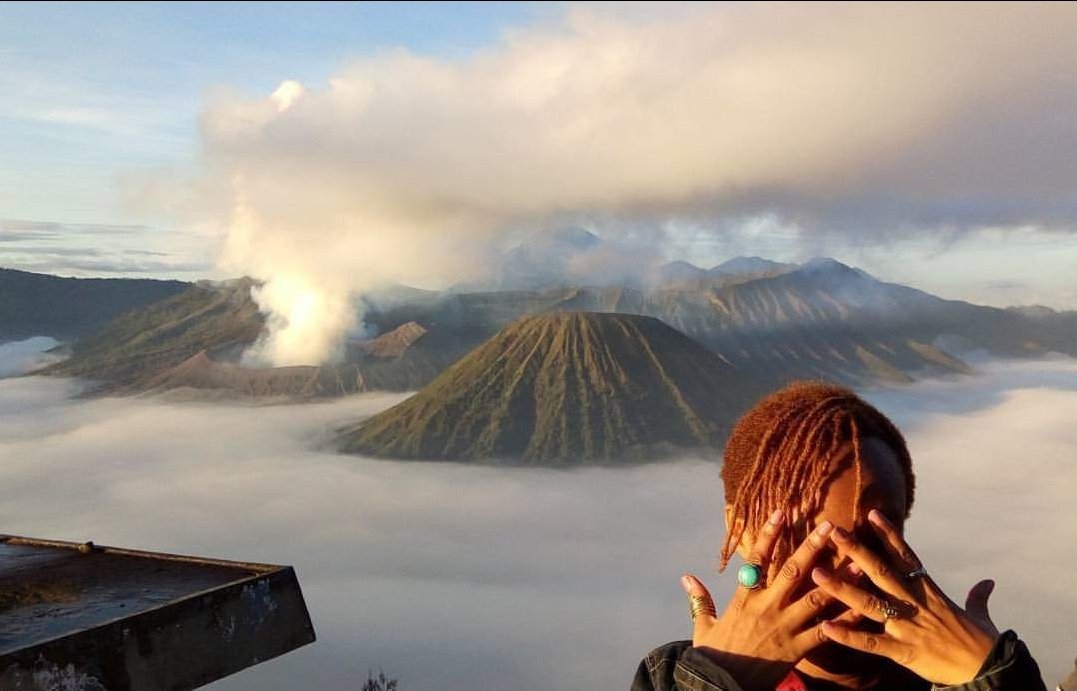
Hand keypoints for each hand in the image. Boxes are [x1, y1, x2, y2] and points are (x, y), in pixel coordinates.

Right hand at [682, 509, 860, 690]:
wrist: (718, 686)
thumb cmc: (711, 656)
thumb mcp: (703, 626)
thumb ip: (700, 599)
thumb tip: (686, 577)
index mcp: (744, 598)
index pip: (758, 559)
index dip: (769, 534)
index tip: (782, 512)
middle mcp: (767, 607)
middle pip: (792, 571)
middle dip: (813, 547)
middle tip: (831, 526)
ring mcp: (784, 627)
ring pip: (816, 598)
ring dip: (839, 579)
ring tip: (858, 561)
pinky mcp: (797, 649)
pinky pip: (825, 632)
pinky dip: (844, 620)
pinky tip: (861, 607)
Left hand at [810, 509, 1000, 685]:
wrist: (992, 671)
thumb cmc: (984, 643)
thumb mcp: (979, 615)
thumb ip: (978, 597)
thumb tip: (989, 583)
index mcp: (930, 592)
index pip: (905, 557)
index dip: (889, 534)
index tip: (872, 513)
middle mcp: (915, 604)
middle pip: (881, 571)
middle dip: (856, 550)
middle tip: (834, 532)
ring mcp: (907, 626)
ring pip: (868, 603)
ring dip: (841, 588)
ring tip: (816, 573)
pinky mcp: (904, 651)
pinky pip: (871, 642)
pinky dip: (848, 636)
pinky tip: (826, 627)